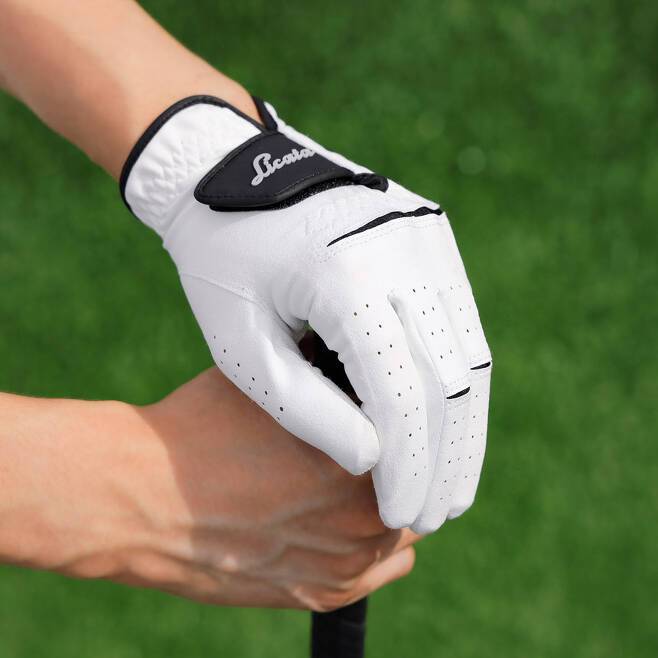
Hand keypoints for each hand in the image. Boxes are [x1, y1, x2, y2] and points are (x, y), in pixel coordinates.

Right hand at [2, 370, 416, 610]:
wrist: (138, 497)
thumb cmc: (200, 428)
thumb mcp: (273, 380)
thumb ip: (331, 376)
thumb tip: (365, 361)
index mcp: (362, 454)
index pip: (422, 433)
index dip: (408, 416)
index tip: (393, 407)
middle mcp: (364, 516)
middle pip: (419, 479)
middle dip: (399, 458)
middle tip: (373, 441)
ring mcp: (345, 563)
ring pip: (405, 526)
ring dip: (390, 501)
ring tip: (354, 480)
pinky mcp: (319, 595)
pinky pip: (383, 568)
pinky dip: (375, 544)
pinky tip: (343, 519)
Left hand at [121, 96, 491, 530]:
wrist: (229, 172)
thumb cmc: (224, 264)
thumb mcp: (243, 344)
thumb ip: (308, 409)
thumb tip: (375, 461)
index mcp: (346, 272)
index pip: (400, 393)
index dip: (407, 466)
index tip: (400, 516)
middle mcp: (404, 248)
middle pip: (449, 380)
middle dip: (445, 460)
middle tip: (433, 516)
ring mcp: (427, 236)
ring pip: (469, 354)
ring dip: (463, 428)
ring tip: (453, 487)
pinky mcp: (433, 236)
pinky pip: (459, 323)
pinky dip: (456, 383)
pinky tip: (448, 428)